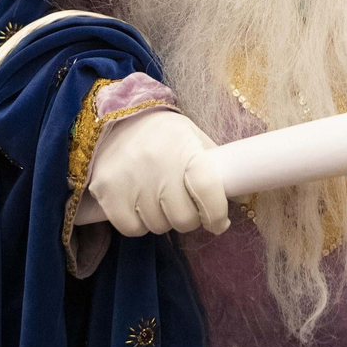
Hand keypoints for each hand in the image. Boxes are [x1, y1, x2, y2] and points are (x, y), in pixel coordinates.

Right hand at [88, 108, 229, 236]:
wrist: (115, 119)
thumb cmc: (163, 134)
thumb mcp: (193, 139)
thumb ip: (215, 168)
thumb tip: (240, 198)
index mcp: (185, 150)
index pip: (208, 190)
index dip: (217, 214)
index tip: (218, 222)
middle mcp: (157, 165)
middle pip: (183, 219)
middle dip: (189, 219)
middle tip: (184, 206)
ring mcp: (129, 180)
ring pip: (157, 226)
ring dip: (163, 220)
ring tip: (158, 199)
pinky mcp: (106, 192)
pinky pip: (131, 228)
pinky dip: (138, 223)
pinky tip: (139, 205)